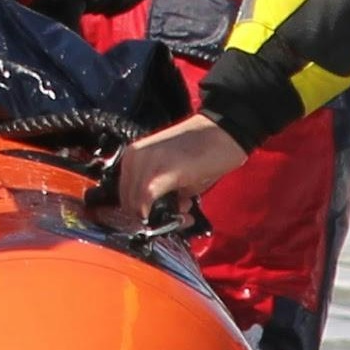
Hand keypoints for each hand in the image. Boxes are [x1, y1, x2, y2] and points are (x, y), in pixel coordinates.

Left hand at [107, 115, 250, 229]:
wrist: (225, 130)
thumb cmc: (204, 150)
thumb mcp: (175, 173)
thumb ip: (161, 192)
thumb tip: (158, 213)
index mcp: (134, 154)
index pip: (125, 194)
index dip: (139, 213)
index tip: (158, 219)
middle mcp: (134, 157)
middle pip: (127, 202)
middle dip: (148, 218)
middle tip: (177, 218)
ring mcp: (144, 163)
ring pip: (136, 205)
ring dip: (158, 217)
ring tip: (185, 213)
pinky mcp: (159, 173)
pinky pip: (146, 201)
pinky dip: (160, 214)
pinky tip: (183, 213)